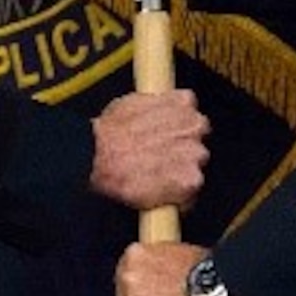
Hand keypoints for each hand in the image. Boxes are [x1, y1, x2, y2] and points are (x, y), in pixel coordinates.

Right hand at [89, 89, 208, 210]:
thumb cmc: (108, 132)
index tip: (165, 133)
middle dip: (182, 145)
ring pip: (196, 162)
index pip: (191, 112)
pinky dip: (177, 192)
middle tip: (158, 156)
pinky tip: (157, 189)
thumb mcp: (131, 103)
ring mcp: (196, 153)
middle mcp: (195, 125)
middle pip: (198, 136)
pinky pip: (191, 189)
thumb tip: (159, 112)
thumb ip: (156, 106)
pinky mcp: (191, 180)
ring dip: (181, 168)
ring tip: (154, 174)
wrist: (97, 159)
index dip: (177, 124)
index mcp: (182, 102)